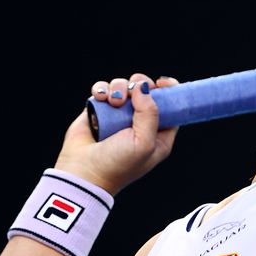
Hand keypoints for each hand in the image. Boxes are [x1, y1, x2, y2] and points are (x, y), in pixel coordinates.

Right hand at [53, 73, 181, 194]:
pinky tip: (100, 97)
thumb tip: (143, 87)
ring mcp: (118, 116)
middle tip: (132, 93)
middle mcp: (139, 123)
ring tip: (112, 102)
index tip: (161, 82)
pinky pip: (103, 90)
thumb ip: (150, 113)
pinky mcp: (98, 111)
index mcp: (158, 134)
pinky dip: (102, 89)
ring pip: (124, 87)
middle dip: (140, 85)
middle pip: (147, 91)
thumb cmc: (117, 164)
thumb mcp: (144, 143)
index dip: (170, 91)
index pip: (172, 106)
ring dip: (119, 87)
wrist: (83, 173)